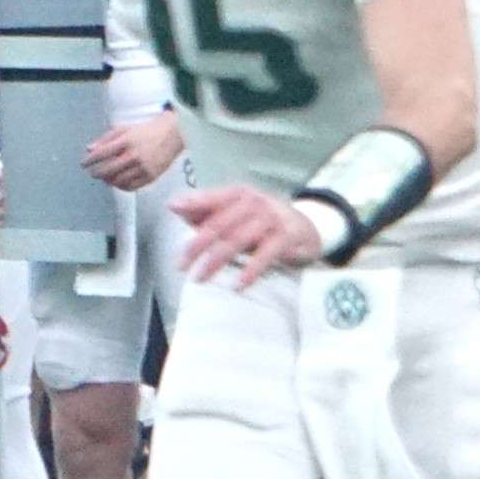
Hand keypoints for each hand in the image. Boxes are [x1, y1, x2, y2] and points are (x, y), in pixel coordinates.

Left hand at [82, 109, 184, 189]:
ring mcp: (143, 167)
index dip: (90, 160)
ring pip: (119, 180)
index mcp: (126, 141)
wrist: (172, 135)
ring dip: (108, 181)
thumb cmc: (145, 131)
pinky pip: (132, 186)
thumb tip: (89, 149)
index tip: (83, 164)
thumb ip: (106, 139)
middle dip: (97, 173)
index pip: (102, 153)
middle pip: (108, 170)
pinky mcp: (151, 176)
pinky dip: (121, 186)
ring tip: (105, 178)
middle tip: (92, 173)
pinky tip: (117, 183)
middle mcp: (134, 155)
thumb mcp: (124, 129)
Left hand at [172, 179, 325, 288]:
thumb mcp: (236, 212)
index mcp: (239, 193)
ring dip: (217, 260)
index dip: (193, 202)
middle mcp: (254, 202)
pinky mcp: (286, 237)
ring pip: (238, 239)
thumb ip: (206, 210)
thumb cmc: (261, 221)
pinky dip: (251, 270)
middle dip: (198, 245)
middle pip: (220, 223)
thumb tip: (173, 206)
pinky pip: (265, 254)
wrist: (306, 227)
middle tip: (181, 265)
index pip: (212, 198)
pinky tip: (239, 285)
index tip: (173, 208)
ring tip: (200, 278)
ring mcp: (271, 219)